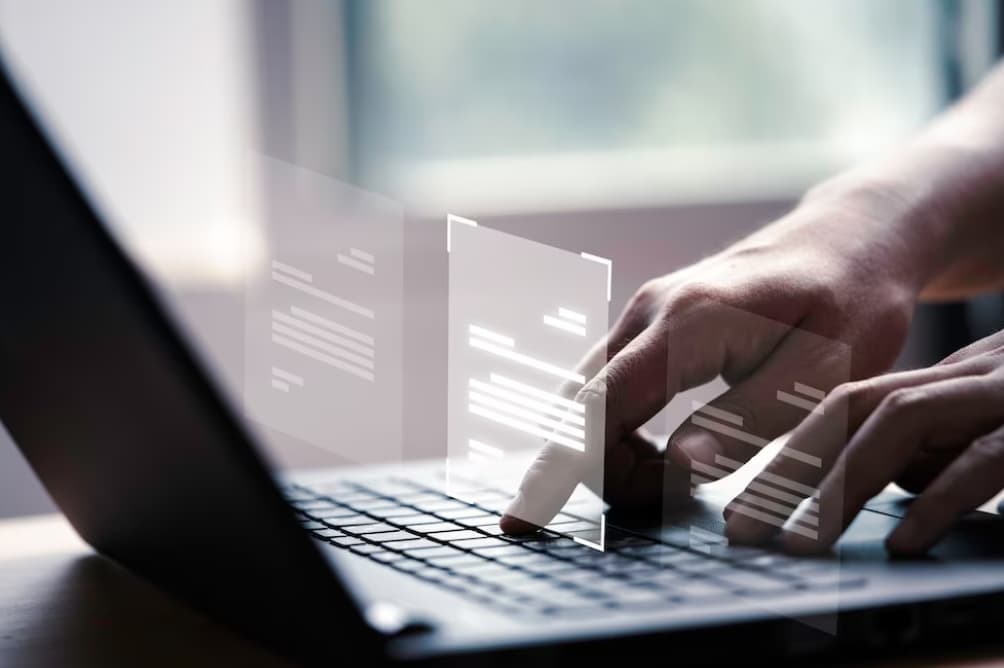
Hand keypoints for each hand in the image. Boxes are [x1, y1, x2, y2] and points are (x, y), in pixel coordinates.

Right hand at [500, 181, 929, 532]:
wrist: (847, 240)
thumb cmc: (849, 304)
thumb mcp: (822, 374)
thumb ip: (748, 421)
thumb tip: (677, 471)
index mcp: (689, 324)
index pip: (601, 407)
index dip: (559, 466)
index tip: (521, 518)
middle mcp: (647, 312)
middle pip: (578, 407)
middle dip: (596, 470)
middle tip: (671, 501)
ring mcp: (641, 314)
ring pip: (585, 398)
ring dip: (606, 453)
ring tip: (670, 482)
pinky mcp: (646, 326)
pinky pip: (604, 387)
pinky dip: (612, 432)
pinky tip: (655, 454)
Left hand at [724, 328, 1003, 554]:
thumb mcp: (989, 425)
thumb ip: (929, 449)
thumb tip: (863, 487)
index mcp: (949, 378)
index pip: (847, 404)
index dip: (788, 453)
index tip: (741, 507)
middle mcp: (970, 374)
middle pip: (854, 407)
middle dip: (788, 469)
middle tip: (740, 530)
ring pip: (903, 418)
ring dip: (842, 482)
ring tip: (802, 544)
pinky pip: (986, 455)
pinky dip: (939, 500)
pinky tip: (902, 543)